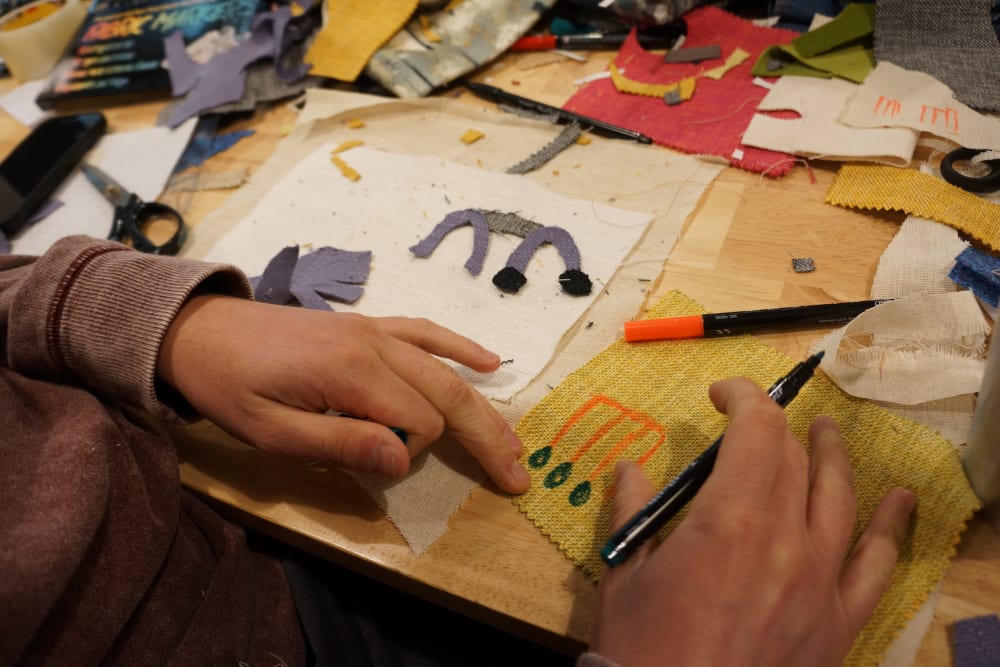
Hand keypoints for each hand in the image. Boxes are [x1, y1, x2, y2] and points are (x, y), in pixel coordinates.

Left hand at [156, 295, 530, 493]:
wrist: (199, 329)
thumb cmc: (229, 386)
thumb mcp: (270, 431)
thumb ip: (340, 443)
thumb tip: (405, 459)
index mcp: (352, 373)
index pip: (415, 423)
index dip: (408, 454)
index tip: (372, 462)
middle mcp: (376, 344)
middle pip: (449, 395)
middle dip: (484, 438)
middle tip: (516, 477)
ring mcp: (375, 329)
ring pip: (446, 370)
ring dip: (483, 408)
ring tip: (514, 443)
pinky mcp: (368, 325)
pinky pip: (425, 332)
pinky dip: (460, 347)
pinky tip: (490, 362)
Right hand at [590, 378, 915, 666]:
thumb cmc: (642, 647)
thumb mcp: (626, 572)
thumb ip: (632, 510)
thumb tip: (631, 470)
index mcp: (730, 520)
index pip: (755, 431)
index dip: (743, 397)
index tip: (721, 395)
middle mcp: (785, 539)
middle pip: (792, 460)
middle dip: (771, 427)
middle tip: (749, 421)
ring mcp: (819, 580)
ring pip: (838, 497)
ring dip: (831, 455)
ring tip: (827, 433)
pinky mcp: (838, 621)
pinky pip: (876, 565)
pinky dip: (891, 527)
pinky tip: (900, 501)